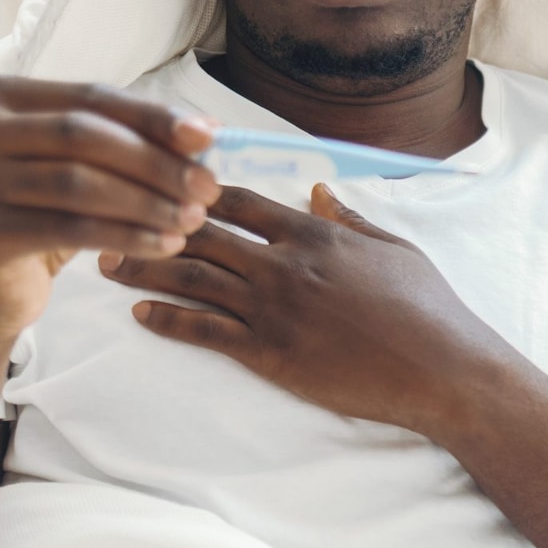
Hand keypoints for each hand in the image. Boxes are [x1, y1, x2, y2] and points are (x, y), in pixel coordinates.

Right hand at [0, 76, 220, 345]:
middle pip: (83, 135)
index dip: (154, 116)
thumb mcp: (75, 169)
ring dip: (148, 201)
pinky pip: (70, 228)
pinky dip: (127, 236)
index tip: (210, 137)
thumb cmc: (34, 216)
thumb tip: (205, 133)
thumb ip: (124, 142)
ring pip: (79, 183)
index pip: (90, 96)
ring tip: (193, 219)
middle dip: (155, 161)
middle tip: (208, 186)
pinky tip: (165, 245)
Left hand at [97, 183, 517, 436]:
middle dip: (152, 220)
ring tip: (106, 259)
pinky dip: (166, 319)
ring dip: (144, 267)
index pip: (239, 200)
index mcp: (314, 234)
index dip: (196, 188)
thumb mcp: (394, 248)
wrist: (441, 368)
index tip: (162, 179)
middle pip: (201, 233)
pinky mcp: (269, 353)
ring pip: (192, 278)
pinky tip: (139, 314)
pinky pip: (204, 331)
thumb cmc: (428, 308)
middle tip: (109, 214)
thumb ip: (349, 218)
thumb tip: (319, 191)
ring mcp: (274, 309)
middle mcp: (285, 264)